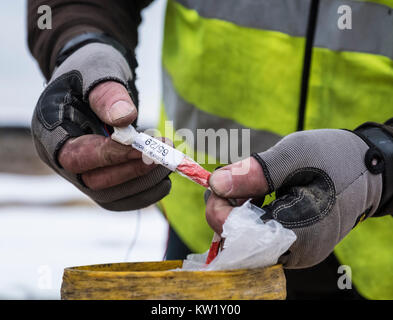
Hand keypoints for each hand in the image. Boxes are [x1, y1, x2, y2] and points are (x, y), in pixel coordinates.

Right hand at [31, 43, 170, 209]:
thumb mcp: (97, 71)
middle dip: (133, 170)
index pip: (75, 157)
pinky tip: (164, 179)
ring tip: (169, 163)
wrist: (94, 79)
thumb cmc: (91, 70)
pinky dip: (145, 192)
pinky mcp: (102, 177)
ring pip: (112, 195)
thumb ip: (108, 94)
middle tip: (163, 155)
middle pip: (95, 182)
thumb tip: (125, 119)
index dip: (108, 156)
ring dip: (144, 183)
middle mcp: (62, 160)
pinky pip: (122, 197)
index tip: (142, 148)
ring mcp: (82, 172)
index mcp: (50, 132)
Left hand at [206, 129, 382, 267]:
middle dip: (226, 208)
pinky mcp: (292, 243)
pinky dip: (248, 214)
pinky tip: (258, 193)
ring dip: (236, 210)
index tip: (220, 182)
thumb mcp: (295, 155)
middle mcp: (293, 253)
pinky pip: (258, 236)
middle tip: (235, 178)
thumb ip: (255, 172)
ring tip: (250, 183)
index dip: (219, 210)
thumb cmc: (336, 159)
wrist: (370, 170)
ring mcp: (293, 251)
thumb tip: (215, 184)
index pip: (238, 238)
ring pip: (245, 239)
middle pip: (237, 242)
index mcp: (297, 235)